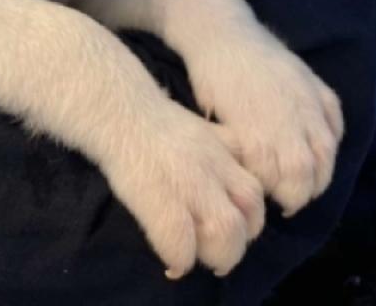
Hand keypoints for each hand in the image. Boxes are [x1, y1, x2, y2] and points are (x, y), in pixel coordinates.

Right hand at [100, 98, 264, 278]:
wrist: (119, 111)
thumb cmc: (155, 124)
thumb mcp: (203, 131)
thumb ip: (222, 154)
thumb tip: (229, 187)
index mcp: (226, 151)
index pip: (256, 193)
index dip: (250, 221)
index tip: (233, 233)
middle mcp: (215, 167)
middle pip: (250, 213)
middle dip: (239, 244)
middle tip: (218, 256)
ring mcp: (189, 182)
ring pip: (225, 230)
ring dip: (216, 256)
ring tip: (198, 261)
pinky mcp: (159, 198)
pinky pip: (180, 241)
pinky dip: (181, 259)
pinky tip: (172, 264)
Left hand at [187, 21, 342, 217]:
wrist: (224, 35)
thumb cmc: (211, 84)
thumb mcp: (217, 124)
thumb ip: (243, 156)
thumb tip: (258, 185)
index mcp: (260, 130)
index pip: (287, 179)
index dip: (284, 196)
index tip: (274, 202)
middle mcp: (291, 116)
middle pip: (312, 169)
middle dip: (304, 192)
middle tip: (291, 201)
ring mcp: (307, 98)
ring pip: (328, 148)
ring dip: (321, 171)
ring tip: (308, 183)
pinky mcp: (316, 83)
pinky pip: (335, 119)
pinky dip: (332, 140)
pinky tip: (321, 150)